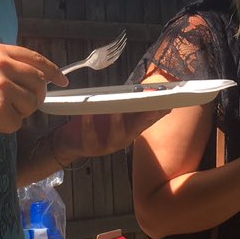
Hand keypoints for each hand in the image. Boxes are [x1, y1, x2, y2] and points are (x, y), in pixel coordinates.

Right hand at [0, 43, 66, 144]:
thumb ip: (7, 66)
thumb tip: (38, 75)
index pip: (36, 58)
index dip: (52, 70)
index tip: (62, 79)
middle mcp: (1, 65)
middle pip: (39, 82)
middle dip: (35, 97)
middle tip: (19, 106)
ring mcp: (2, 87)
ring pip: (32, 104)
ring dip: (19, 113)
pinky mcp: (0, 110)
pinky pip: (18, 123)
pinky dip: (6, 127)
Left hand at [51, 109, 169, 165]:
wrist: (69, 142)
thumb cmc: (94, 123)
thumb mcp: (113, 113)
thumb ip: (128, 105)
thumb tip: (146, 91)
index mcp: (131, 129)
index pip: (149, 120)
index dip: (159, 112)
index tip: (170, 102)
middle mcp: (124, 138)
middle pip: (138, 127)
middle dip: (146, 116)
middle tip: (153, 104)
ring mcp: (108, 145)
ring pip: (117, 135)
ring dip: (118, 121)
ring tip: (117, 109)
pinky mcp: (91, 148)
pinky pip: (91, 136)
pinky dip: (89, 125)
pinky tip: (87, 115)